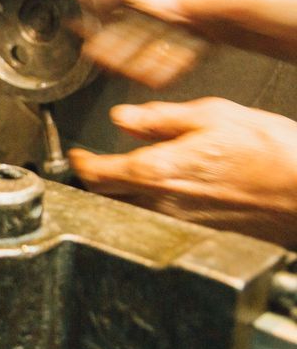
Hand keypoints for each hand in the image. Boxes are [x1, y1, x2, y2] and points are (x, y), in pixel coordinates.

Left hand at [69, 97, 296, 247]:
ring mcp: (177, 222)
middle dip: (96, 179)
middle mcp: (161, 203)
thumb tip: (123, 118)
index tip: (78, 154)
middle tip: (97, 164)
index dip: (80, 162)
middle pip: (105, 196)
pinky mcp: (195, 233)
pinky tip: (163, 192)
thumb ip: (160, 119)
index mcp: (157, 170)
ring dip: (120, 195)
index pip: (97, 172)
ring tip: (126, 176)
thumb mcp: (212, 116)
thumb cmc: (270, 152)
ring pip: (129, 211)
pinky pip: (156, 221)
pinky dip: (147, 207)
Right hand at [79, 0, 296, 86]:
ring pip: (157, 25)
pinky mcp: (216, 28)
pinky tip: (148, 72)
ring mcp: (206, 2)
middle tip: (90, 41)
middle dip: (115, 23)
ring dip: (134, 47)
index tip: (85, 2)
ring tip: (109, 62)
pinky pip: (178, 44)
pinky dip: (162, 60)